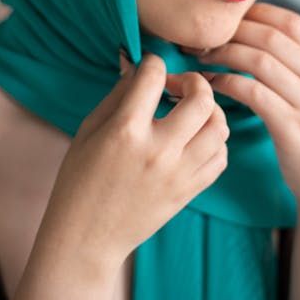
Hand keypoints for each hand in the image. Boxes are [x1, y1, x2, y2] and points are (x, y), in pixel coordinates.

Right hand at [36, 54, 228, 274]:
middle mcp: (158, 150)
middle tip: (179, 86)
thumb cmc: (79, 180)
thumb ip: (118, 95)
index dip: (154, 61)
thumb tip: (139, 67)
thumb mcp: (89, 129)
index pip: (155, 76)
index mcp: (126, 131)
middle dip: (195, 82)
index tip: (151, 66)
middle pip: (202, 100)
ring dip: (209, 111)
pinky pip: (220, 157)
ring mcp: (178, 174)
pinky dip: (214, 141)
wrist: (85, 238)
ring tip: (191, 112)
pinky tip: (196, 138)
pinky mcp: (189, 192)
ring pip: (219, 127)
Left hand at [188, 3, 299, 211]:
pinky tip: (210, 84)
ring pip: (260, 61)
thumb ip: (292, 59)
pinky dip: (226, 82)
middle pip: (270, 37)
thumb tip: (250, 27)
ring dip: (224, 54)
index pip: (290, 21)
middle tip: (202, 37)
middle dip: (231, 32)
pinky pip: (253, 93)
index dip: (254, 13)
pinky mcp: (292, 127)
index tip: (224, 19)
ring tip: (201, 57)